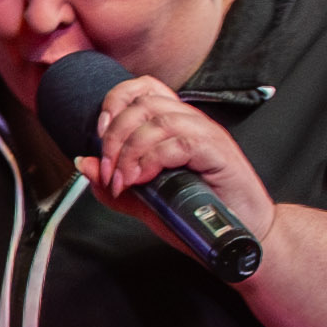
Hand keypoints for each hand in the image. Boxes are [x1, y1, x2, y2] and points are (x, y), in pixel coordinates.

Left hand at [84, 74, 278, 239]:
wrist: (242, 238)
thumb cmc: (199, 217)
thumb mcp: (146, 201)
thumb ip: (115, 185)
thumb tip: (85, 163)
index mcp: (176, 125)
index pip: (145, 88)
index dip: (116, 100)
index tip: (100, 133)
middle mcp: (193, 123)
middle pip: (145, 103)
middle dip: (115, 136)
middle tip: (109, 171)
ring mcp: (208, 137)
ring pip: (160, 120)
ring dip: (131, 151)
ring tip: (124, 180)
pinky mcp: (220, 155)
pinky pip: (182, 143)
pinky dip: (154, 159)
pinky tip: (144, 179)